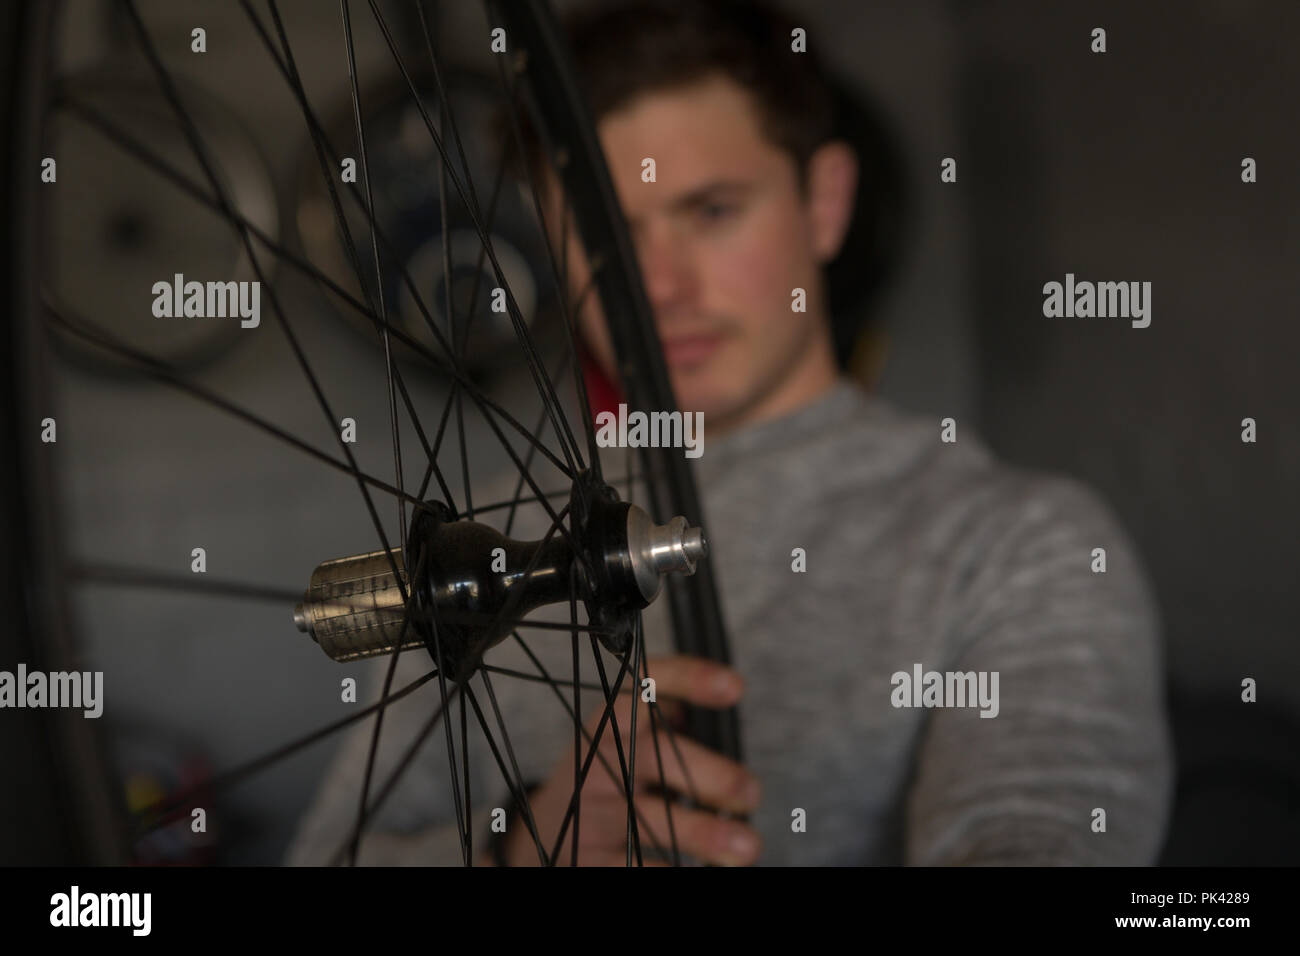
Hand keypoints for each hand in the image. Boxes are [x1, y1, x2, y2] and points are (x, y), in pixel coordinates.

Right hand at [497, 654, 760, 865]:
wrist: (544, 835)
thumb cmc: (609, 782)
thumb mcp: (626, 744)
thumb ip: (668, 727)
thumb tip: (729, 713)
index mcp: (613, 724)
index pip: (644, 687)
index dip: (687, 679)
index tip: (733, 686)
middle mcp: (598, 761)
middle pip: (652, 755)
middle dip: (710, 774)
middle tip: (751, 794)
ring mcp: (590, 811)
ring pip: (645, 817)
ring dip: (703, 834)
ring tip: (747, 846)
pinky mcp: (587, 858)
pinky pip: (634, 867)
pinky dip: (672, 871)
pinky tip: (701, 872)